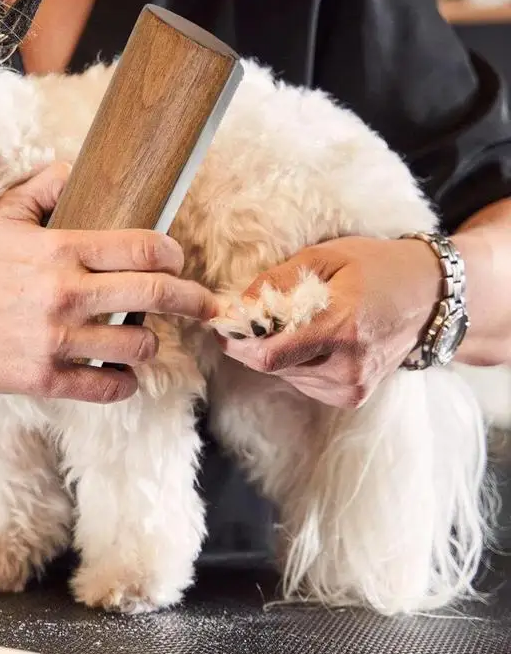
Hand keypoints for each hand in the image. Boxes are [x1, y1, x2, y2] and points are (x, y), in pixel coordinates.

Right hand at [0, 163, 218, 402]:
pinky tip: (122, 374)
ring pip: (137, 346)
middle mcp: (65, 295)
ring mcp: (56, 341)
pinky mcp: (45, 379)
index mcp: (60, 251)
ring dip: (151, 342)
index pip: (140, 248)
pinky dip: (124, 382)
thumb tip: (73, 167)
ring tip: (144, 338)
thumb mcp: (2, 220)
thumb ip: (41, 189)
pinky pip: (106, 387)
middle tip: (206, 305)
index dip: (171, 253)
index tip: (177, 259)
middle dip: (192, 299)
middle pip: (154, 295)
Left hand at [216, 236, 441, 407]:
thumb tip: (237, 305)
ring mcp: (352, 386)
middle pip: (272, 366)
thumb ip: (276, 281)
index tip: (223, 326)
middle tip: (251, 317)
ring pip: (285, 375)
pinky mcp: (352, 396)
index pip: (269, 355)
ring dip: (277, 351)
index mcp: (341, 327)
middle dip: (253, 343)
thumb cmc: (375, 267)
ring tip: (297, 322)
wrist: (430, 297)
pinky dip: (297, 361)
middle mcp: (347, 366)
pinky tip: (316, 339)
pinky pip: (303, 381)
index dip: (238, 343)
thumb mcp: (325, 257)